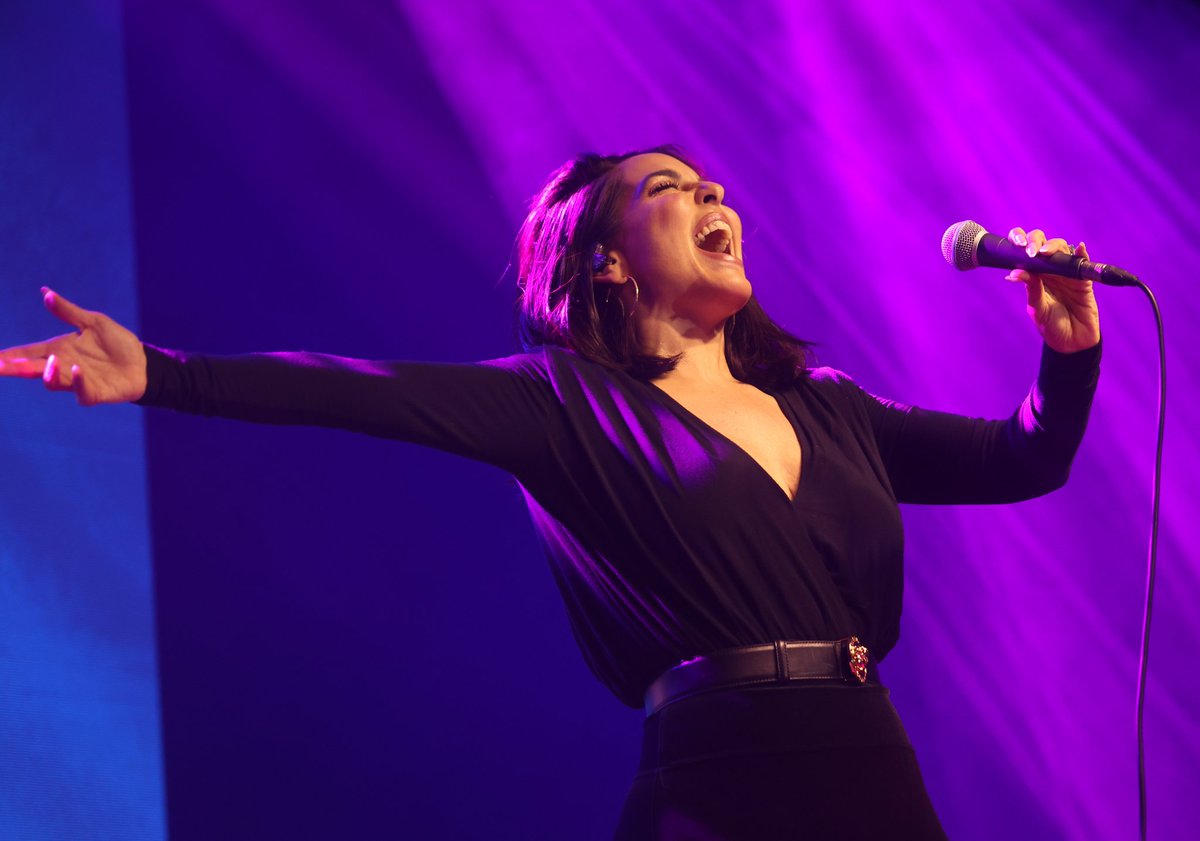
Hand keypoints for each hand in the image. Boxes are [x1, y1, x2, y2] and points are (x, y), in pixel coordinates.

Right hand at [0, 288, 147, 404]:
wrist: (144, 362)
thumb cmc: (118, 343)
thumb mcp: (93, 322)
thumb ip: (68, 312)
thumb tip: (45, 292)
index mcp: (58, 349)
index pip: (26, 353)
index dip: (8, 356)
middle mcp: (62, 367)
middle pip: (31, 369)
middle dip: (13, 368)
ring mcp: (77, 382)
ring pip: (52, 382)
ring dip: (48, 372)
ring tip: (50, 359)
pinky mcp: (94, 393)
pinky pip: (81, 392)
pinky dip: (77, 382)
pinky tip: (76, 370)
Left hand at [1006, 228, 1100, 353]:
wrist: (1072, 343)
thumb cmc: (1051, 326)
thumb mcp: (1038, 308)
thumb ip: (1031, 289)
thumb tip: (1014, 273)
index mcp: (1033, 275)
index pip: (1025, 252)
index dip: (1020, 241)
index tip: (1016, 243)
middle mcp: (1049, 270)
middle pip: (1044, 245)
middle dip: (1037, 241)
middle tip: (1032, 251)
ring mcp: (1067, 273)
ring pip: (1062, 249)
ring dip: (1055, 246)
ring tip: (1046, 252)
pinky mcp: (1083, 280)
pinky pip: (1083, 263)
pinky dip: (1081, 254)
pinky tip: (1080, 249)